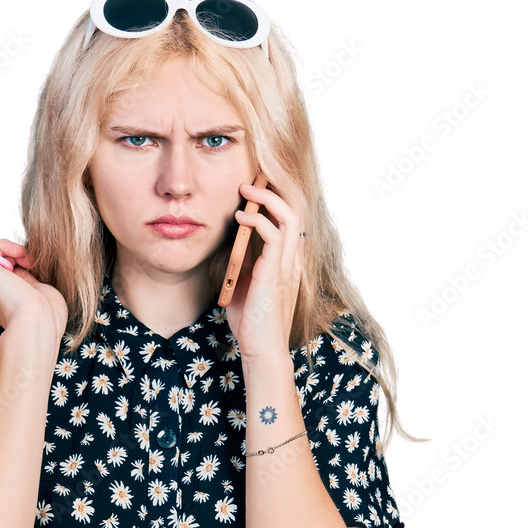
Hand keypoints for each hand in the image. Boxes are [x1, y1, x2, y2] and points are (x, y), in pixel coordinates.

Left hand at [0, 235, 67, 343]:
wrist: (35, 318)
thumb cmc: (7, 298)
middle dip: (5, 247)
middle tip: (14, 253)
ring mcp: (16, 284)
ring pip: (13, 258)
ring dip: (19, 252)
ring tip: (26, 260)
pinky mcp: (33, 285)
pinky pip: (28, 265)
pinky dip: (29, 259)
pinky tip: (32, 263)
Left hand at [225, 183, 303, 359]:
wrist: (260, 348)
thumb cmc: (251, 321)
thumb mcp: (245, 285)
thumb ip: (244, 263)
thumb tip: (232, 243)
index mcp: (287, 261)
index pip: (290, 220)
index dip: (277, 198)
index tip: (256, 186)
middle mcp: (292, 259)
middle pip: (295, 210)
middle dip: (276, 189)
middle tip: (253, 179)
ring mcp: (287, 265)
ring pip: (289, 216)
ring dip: (266, 198)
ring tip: (246, 190)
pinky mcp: (275, 273)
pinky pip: (273, 235)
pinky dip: (257, 220)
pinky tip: (240, 218)